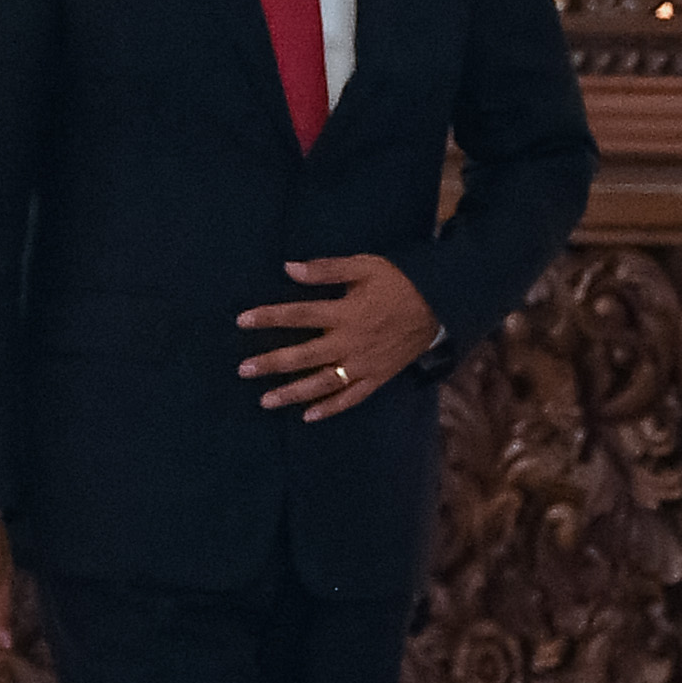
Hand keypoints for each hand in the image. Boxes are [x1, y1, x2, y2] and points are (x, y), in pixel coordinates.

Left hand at [239, 255, 439, 420]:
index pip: (298, 315)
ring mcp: (363, 364)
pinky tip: (308, 416)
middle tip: (243, 370)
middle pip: (304, 355)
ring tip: (265, 401)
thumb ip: (326, 270)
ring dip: (293, 392)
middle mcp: (350, 342)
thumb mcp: (363, 266)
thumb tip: (288, 268)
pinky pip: (351, 397)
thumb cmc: (397, 282)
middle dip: (272, 363)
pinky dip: (330, 408)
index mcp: (345, 313)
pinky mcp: (377, 377)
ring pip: (323, 383)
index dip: (269, 317)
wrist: (439, 304)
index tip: (242, 321)